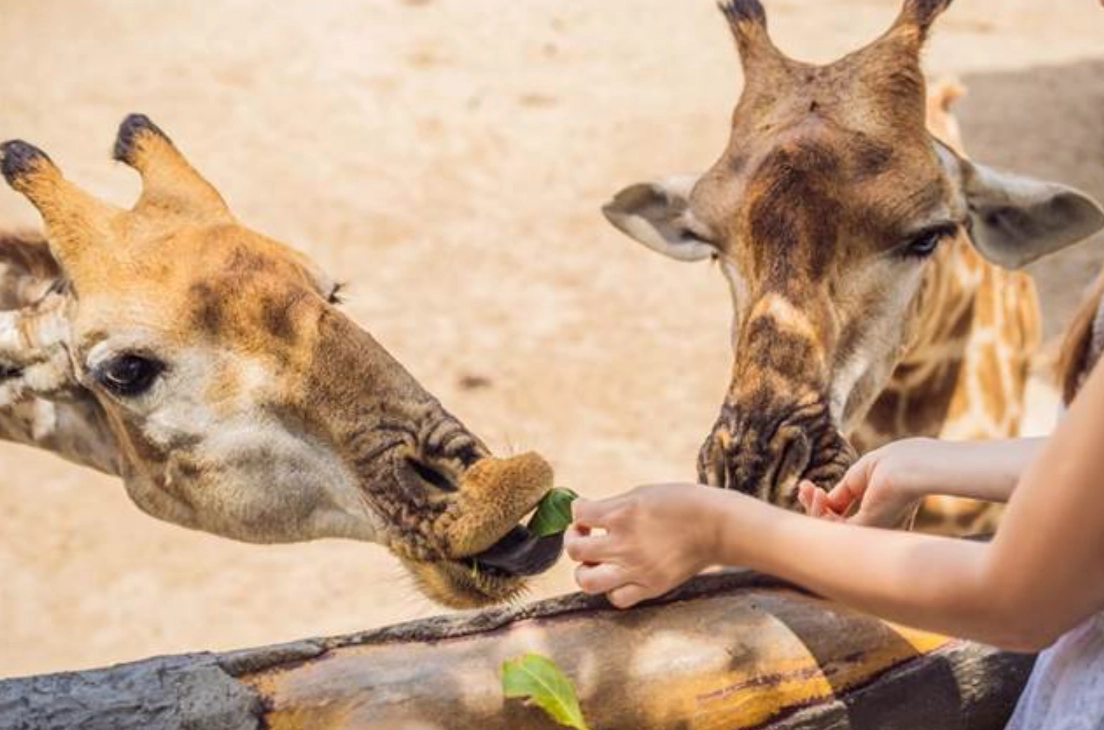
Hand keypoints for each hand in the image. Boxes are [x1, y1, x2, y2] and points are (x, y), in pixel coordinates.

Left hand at [565, 483, 717, 608]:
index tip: (584, 510)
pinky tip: (617, 576)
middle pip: (576, 551)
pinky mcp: (651, 587)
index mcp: (622, 514)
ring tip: (593, 562)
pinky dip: (611, 590)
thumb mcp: (642, 493)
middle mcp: (624, 544)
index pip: (579, 515)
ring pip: (587, 582)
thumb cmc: (682, 503)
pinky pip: (617, 599)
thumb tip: (587, 513)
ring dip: (584, 571)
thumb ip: (613, 506)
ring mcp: (636, 569)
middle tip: (584, 535)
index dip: (577, 510)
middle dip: (573, 541)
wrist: (716, 526)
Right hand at [797, 438, 939, 527]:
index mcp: (878, 517)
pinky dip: (816, 511)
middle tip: (803, 487)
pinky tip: (816, 493)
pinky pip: (830, 529)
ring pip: (829, 531)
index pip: (842, 520)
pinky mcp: (864, 531)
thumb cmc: (893, 464)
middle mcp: (874, 530)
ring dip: (812, 508)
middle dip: (812, 508)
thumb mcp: (858, 479)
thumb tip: (822, 503)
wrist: (911, 464)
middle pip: (833, 528)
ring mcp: (869, 532)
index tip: (806, 486)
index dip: (820, 505)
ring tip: (808, 488)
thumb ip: (841, 496)